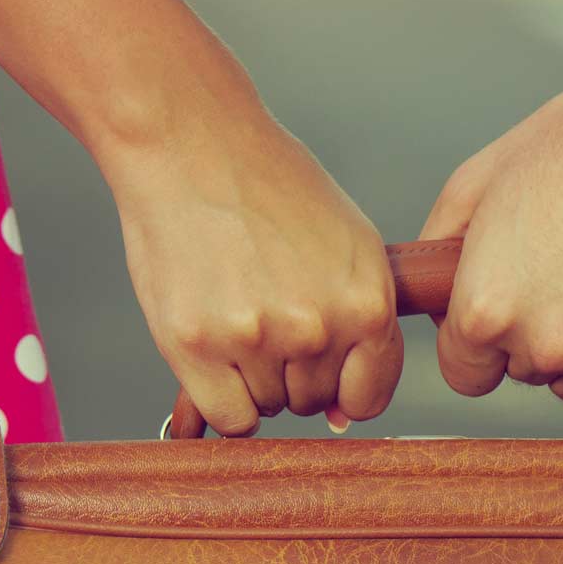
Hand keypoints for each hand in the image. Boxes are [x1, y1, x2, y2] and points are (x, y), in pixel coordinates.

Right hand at [113, 116, 401, 436]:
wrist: (192, 145)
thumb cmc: (268, 189)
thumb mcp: (346, 244)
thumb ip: (360, 324)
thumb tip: (344, 417)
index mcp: (367, 301)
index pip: (369, 395)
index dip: (342, 387)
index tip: (320, 368)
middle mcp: (319, 326)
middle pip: (314, 402)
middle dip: (292, 374)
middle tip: (263, 313)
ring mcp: (258, 338)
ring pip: (268, 408)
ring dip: (251, 378)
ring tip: (234, 308)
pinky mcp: (198, 345)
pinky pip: (228, 418)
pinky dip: (220, 399)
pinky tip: (213, 350)